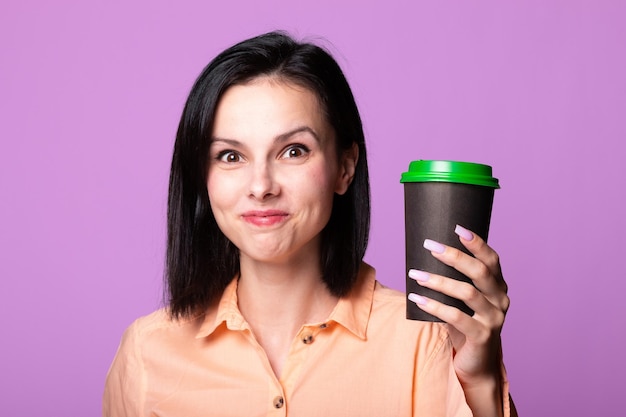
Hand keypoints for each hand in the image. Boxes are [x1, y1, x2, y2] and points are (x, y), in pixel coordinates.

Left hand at [408, 225, 509, 415]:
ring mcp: (494, 320)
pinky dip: (435, 306)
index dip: (477, 243)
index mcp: (498, 287)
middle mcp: (501, 301)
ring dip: (438, 281)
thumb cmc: (465, 325)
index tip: (457, 228)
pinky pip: (456, 317)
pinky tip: (417, 298)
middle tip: (429, 246)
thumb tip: (427, 254)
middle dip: (454, 256)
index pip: (492, 260)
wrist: (477, 365)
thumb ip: (456, 280)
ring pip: (467, 293)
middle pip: (480, 272)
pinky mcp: (482, 337)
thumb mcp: (463, 300)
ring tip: (414, 274)